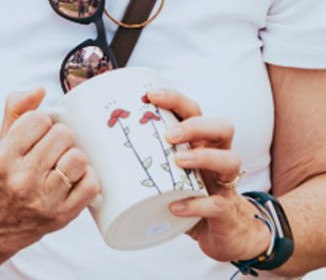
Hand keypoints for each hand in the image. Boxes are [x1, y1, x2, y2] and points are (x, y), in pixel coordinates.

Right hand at [0, 88, 99, 245]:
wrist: (2, 221)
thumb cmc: (8, 174)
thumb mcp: (3, 140)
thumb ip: (17, 108)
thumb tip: (39, 90)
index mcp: (3, 157)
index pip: (38, 119)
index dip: (42, 122)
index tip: (38, 132)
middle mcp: (22, 179)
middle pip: (62, 135)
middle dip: (61, 137)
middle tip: (54, 147)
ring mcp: (44, 199)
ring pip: (78, 158)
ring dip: (75, 157)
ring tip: (64, 162)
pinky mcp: (64, 215)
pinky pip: (90, 184)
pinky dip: (87, 178)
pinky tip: (74, 179)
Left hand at [147, 88, 270, 262]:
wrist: (219, 230)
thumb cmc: (184, 191)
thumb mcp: (165, 168)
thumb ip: (140, 156)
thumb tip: (94, 150)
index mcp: (199, 140)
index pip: (194, 110)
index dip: (175, 99)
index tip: (150, 95)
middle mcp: (217, 155)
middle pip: (222, 126)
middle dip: (196, 125)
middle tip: (169, 134)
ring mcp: (224, 182)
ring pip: (231, 160)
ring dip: (204, 156)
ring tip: (178, 161)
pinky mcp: (225, 209)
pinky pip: (216, 204)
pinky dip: (196, 205)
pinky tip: (175, 206)